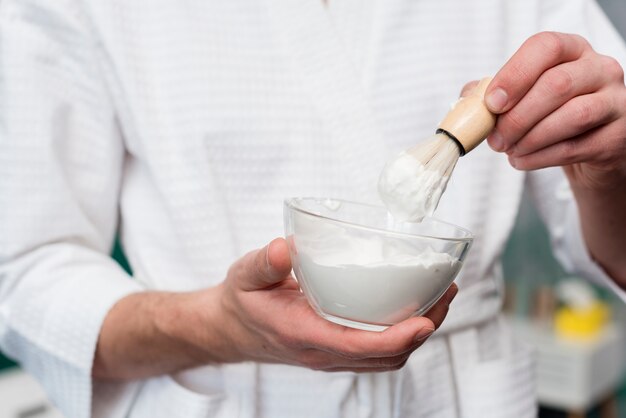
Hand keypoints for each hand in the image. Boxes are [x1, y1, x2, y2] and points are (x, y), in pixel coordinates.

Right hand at [216, 238, 456, 371]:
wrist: (233, 329)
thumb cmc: (243, 300)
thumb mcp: (244, 275)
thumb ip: (264, 263)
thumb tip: (285, 248)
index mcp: (302, 334)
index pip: (357, 346)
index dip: (396, 338)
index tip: (425, 320)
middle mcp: (323, 351)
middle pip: (385, 356)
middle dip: (423, 330)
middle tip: (447, 292)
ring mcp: (332, 354)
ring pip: (386, 357)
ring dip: (419, 333)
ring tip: (441, 297)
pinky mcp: (337, 348)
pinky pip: (378, 351)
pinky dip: (403, 334)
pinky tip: (413, 305)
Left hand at [482, 31, 625, 189]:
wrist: (586, 148)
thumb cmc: (548, 115)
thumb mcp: (519, 97)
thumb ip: (489, 94)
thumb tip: (467, 101)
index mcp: (571, 50)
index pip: (546, 47)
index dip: (515, 74)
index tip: (492, 103)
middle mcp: (599, 69)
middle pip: (557, 85)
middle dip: (517, 117)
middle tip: (495, 139)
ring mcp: (615, 102)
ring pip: (572, 116)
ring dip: (530, 138)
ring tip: (508, 150)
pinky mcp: (617, 136)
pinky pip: (576, 147)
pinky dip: (540, 157)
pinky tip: (521, 160)